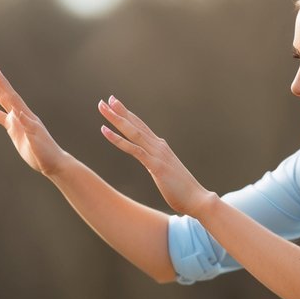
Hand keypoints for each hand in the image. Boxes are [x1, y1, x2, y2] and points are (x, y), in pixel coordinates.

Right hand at [0, 58, 69, 176]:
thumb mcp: (36, 141)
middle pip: (4, 91)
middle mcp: (20, 114)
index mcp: (25, 115)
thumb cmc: (46, 153)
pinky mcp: (13, 128)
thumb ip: (27, 127)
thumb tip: (17, 113)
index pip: (10, 95)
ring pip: (1, 99)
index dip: (0, 82)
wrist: (52, 162)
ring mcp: (16, 120)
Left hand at [98, 96, 216, 216]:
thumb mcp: (166, 173)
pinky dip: (118, 139)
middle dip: (120, 111)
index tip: (116, 105)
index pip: (142, 127)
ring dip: (116, 119)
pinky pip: (134, 149)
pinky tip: (104, 130)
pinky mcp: (155, 165)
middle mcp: (159, 146)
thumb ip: (157, 166)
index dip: (128, 115)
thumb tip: (152, 165)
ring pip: (133, 132)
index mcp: (161, 148)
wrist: (197, 199)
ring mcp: (157, 154)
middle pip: (136, 124)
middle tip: (105, 100)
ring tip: (102, 107)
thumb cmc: (182, 191)